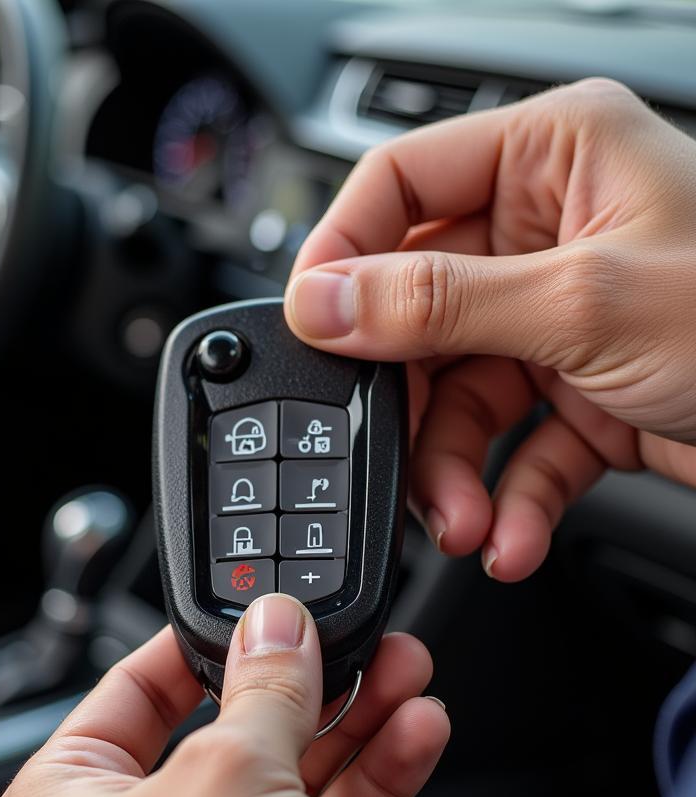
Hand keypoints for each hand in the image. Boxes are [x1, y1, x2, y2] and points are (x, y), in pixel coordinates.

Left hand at [0, 594, 448, 796]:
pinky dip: (370, 782)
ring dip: (350, 725)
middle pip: (225, 732)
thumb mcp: (228, 776)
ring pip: (284, 779)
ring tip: (402, 674)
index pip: (133, 690)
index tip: (259, 613)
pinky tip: (413, 735)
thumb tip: (277, 629)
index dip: (201, 645)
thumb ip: (263, 690)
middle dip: (300, 685)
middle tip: (352, 642)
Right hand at [286, 78, 695, 581]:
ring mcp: (558, 321)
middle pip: (415, 312)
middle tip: (388, 452)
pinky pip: (512, 448)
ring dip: (454, 474)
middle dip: (408, 403)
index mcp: (550, 161)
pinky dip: (508, 500)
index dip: (342, 255)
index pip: (398, 186)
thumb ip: (439, 303)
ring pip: (457, 397)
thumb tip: (327, 301)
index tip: (311, 327)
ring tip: (466, 524)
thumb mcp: (586, 304)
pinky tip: (513, 535)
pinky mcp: (580, 393)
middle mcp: (546, 236)